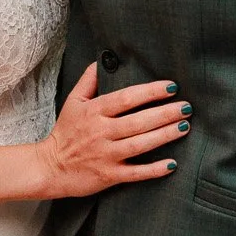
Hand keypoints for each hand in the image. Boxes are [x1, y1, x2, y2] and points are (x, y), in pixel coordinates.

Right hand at [36, 64, 186, 199]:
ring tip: (184, 127)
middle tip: (187, 107)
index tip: (171, 87)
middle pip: (138, 121)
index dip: (150, 92)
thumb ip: (88, 80)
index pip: (126, 98)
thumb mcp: (73, 101)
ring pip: (140, 145)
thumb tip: (101, 59)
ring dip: (164, 136)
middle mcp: (101, 132)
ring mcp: (106, 155)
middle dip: (165, 113)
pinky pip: (135, 173)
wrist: (49, 167)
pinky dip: (154, 170)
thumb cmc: (65, 132)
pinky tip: (172, 164)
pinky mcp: (108, 176)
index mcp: (94, 112)